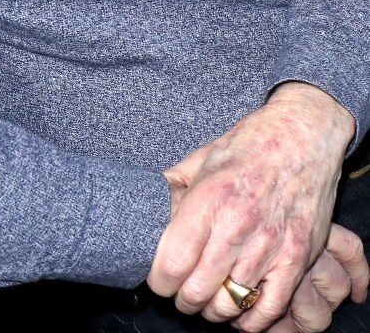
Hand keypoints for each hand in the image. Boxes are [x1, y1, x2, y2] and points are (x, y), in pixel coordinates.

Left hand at [147, 83, 354, 330]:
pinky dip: (250, 319)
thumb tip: (145, 209)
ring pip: (231, 303)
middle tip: (180, 292)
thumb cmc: (249, 144)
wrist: (304, 135)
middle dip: (182, 299)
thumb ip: (173, 187)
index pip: (173, 262)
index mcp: (210, 197)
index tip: (159, 279)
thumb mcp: (203, 157)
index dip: (159, 280)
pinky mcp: (297, 257)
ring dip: (213, 309)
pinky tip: (239, 310)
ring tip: (208, 298)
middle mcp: (238, 224)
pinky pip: (269, 308)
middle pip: (197, 290)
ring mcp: (270, 244)